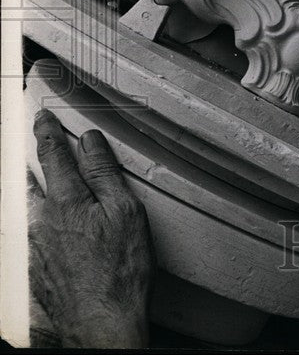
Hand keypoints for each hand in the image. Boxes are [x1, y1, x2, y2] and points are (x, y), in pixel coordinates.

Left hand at [30, 110, 153, 347]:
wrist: (100, 325)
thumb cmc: (121, 271)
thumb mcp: (125, 212)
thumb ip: (104, 174)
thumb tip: (90, 142)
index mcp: (66, 202)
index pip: (53, 156)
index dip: (48, 133)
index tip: (43, 118)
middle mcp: (42, 222)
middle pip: (32, 182)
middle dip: (33, 161)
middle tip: (34, 144)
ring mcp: (36, 248)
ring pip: (29, 210)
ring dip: (32, 191)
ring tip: (34, 180)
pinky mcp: (36, 271)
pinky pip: (33, 237)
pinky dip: (38, 224)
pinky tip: (48, 229)